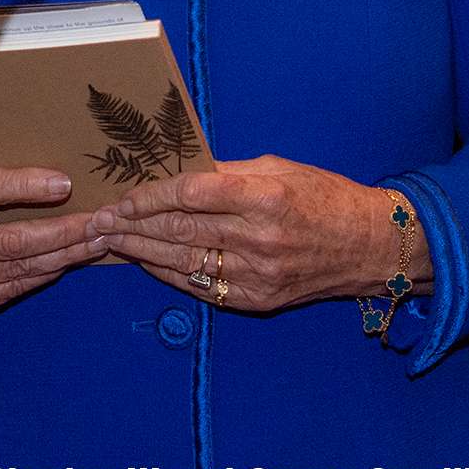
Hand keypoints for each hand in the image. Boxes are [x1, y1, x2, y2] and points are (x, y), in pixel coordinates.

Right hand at [0, 167, 102, 317]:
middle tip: (102, 223)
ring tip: (97, 242)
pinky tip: (67, 263)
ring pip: (20, 269)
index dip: (27, 186)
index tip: (66, 184)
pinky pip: (12, 288)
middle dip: (66, 233)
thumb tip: (57, 183)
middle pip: (15, 240)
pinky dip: (43, 275)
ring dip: (65, 256)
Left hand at [88, 156, 432, 313]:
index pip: (191, 194)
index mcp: (265, 196)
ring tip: (109, 241)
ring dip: (139, 251)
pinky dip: (168, 273)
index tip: (124, 195)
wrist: (369, 246)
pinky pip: (199, 286)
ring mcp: (256, 274)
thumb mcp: (279, 168)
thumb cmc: (325, 197)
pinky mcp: (255, 300)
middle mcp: (258, 238)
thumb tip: (178, 170)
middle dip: (132, 225)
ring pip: (182, 261)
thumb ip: (227, 172)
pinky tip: (145, 261)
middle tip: (100, 220)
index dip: (150, 195)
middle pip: (178, 230)